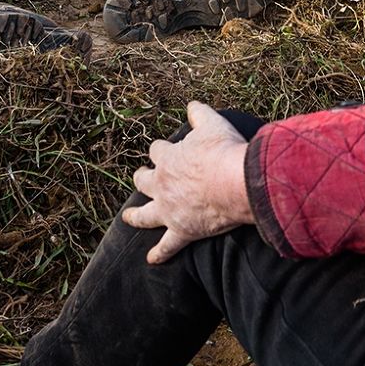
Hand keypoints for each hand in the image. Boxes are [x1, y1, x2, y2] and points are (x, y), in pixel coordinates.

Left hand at [121, 102, 254, 263]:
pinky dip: (160, 254)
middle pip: (143, 180)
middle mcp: (162, 184)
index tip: (166, 150)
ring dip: (136, 216)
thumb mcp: (212, 124)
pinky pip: (167, 246)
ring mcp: (169, 210)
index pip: (157, 151)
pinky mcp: (182, 231)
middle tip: (142, 178)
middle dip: (142, 178)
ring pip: (145, 215)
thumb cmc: (224, 152)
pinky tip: (152, 260)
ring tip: (128, 218)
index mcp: (168, 158)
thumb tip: (191, 106)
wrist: (236, 183)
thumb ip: (199, 114)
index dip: (162, 150)